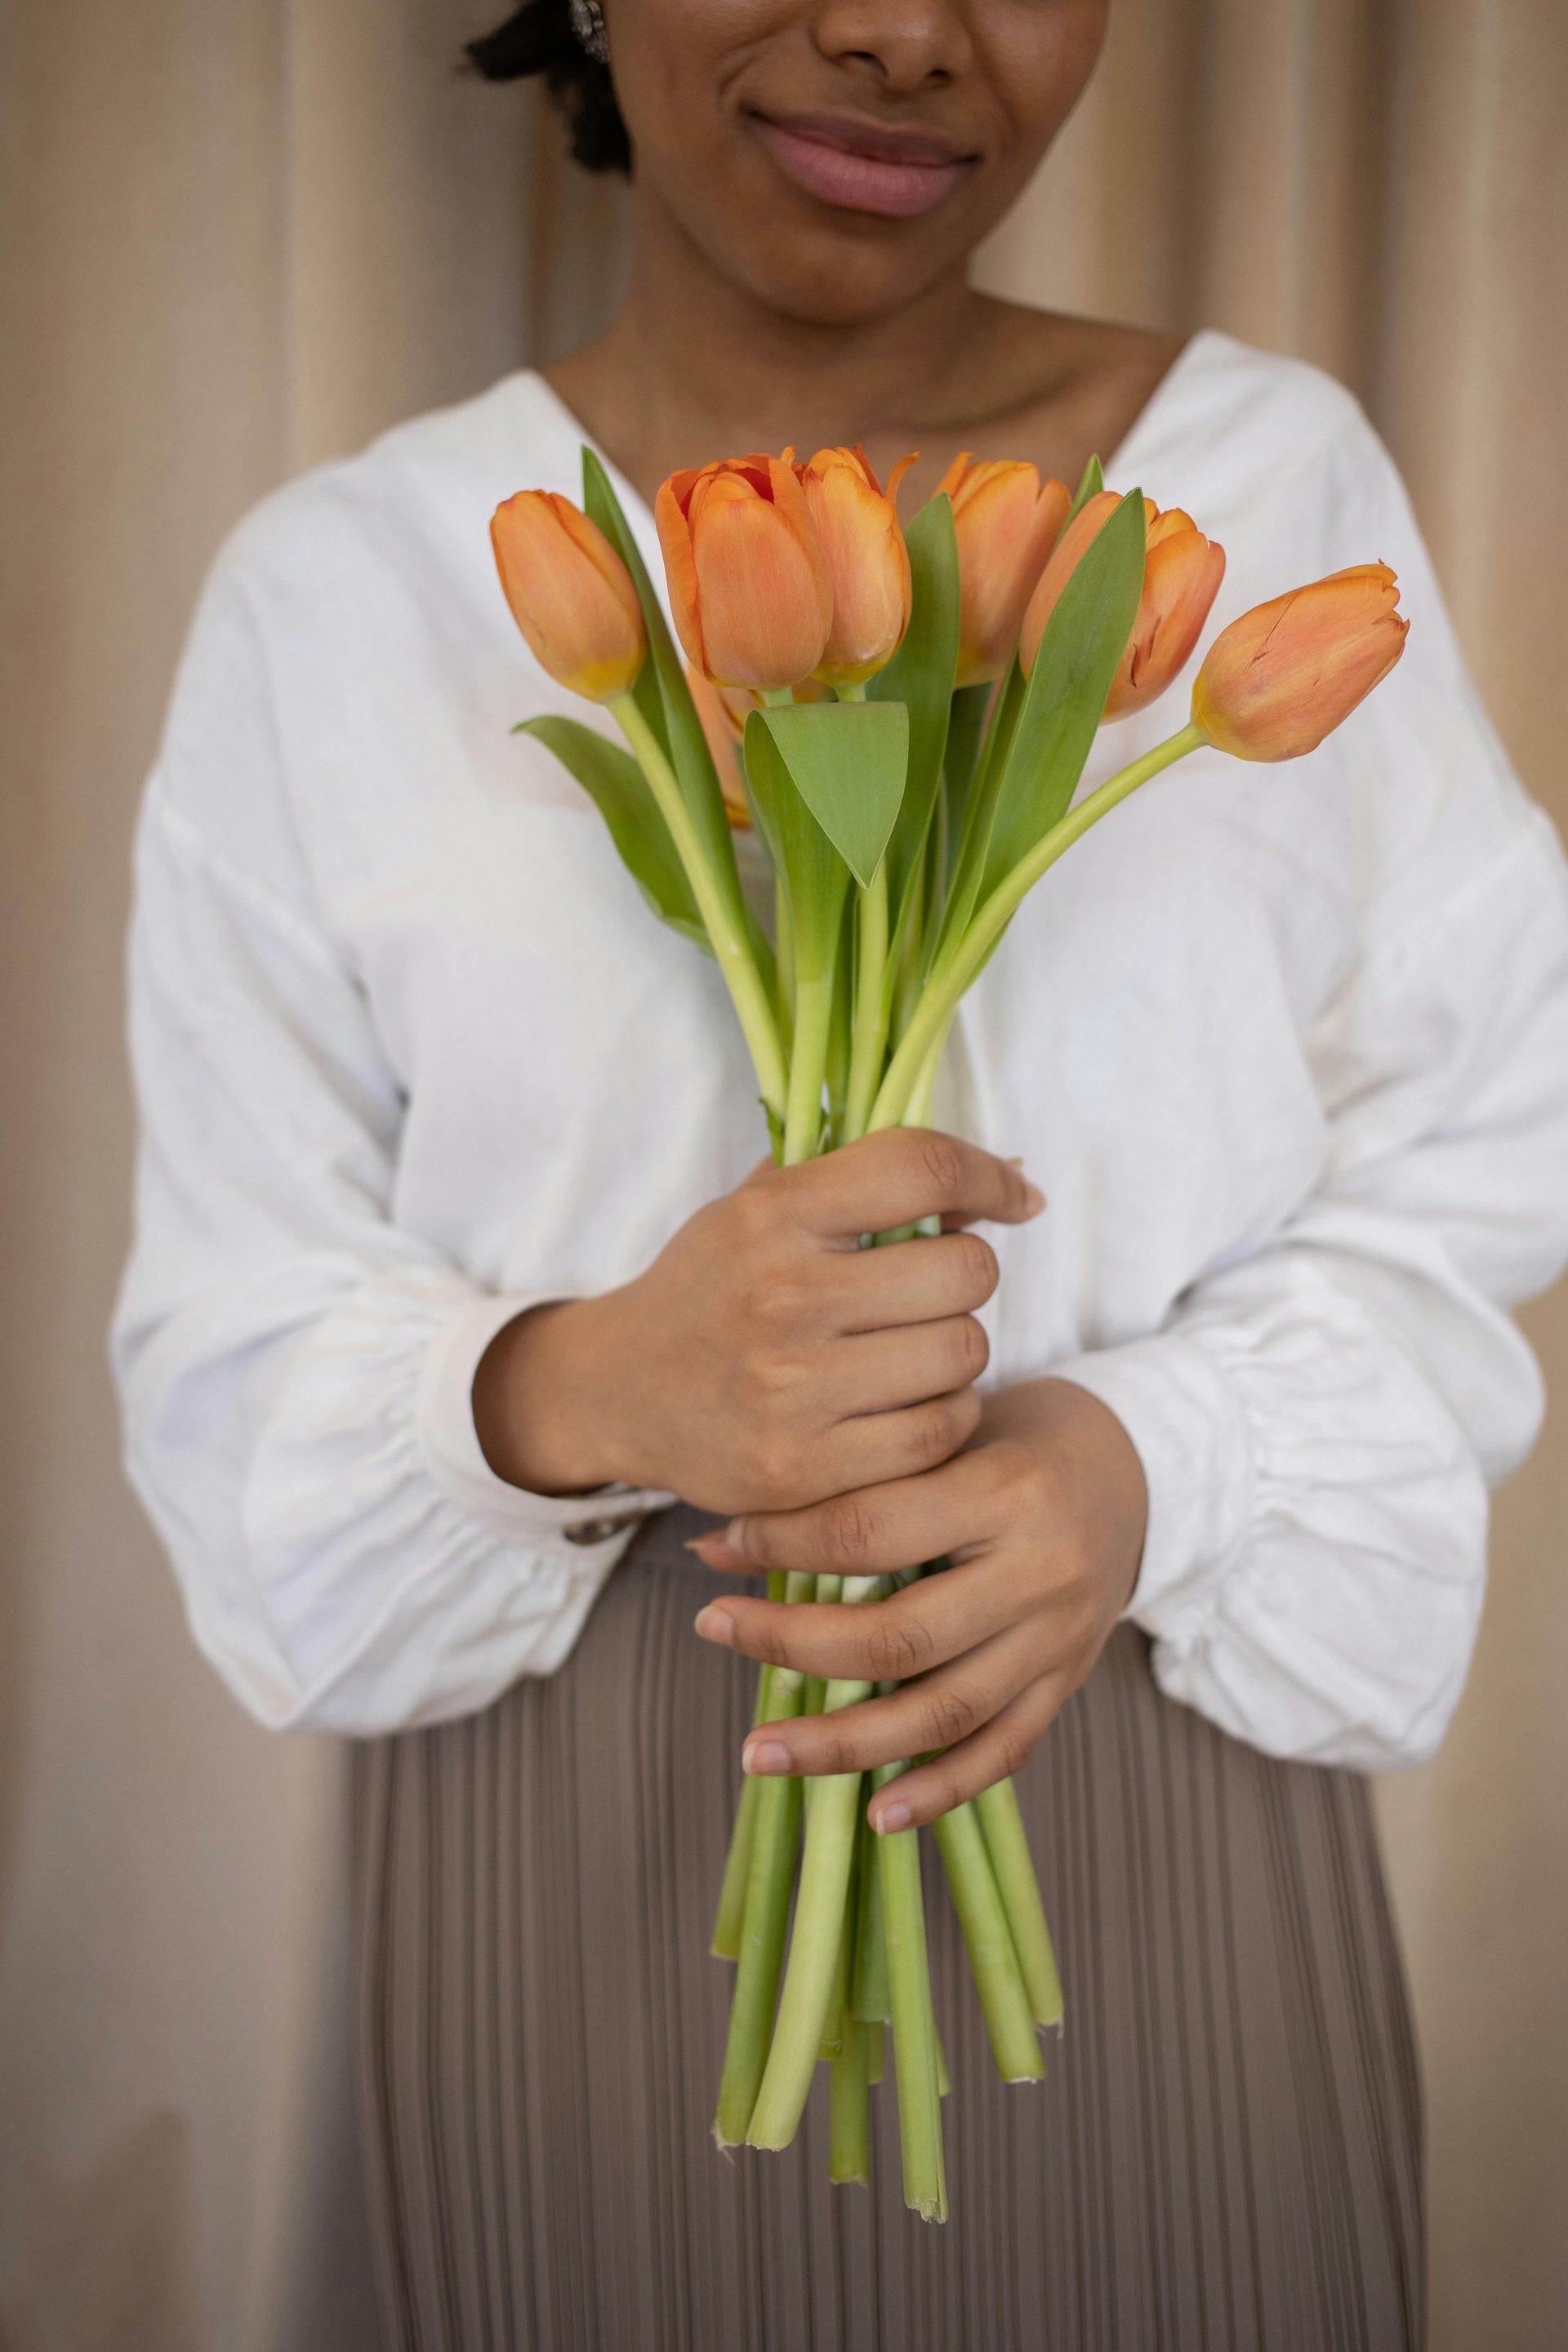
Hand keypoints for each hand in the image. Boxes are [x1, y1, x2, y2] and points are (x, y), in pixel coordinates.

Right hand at [472, 1129, 1042, 1512]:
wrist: (618, 1390)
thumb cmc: (713, 1288)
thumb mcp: (762, 1207)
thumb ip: (863, 1181)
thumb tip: (1001, 1179)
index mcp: (774, 1215)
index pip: (921, 1168)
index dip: (991, 1177)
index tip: (1018, 1199)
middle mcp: (781, 1295)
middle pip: (964, 1272)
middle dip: (963, 1279)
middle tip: (927, 1296)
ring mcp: (789, 1389)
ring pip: (962, 1356)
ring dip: (956, 1355)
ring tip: (913, 1355)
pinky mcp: (798, 1469)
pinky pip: (935, 1435)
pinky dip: (941, 1419)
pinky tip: (908, 1407)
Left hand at [687, 1377, 1147, 1828]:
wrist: (1130, 1468)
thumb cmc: (1012, 1440)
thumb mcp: (945, 1434)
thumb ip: (855, 1484)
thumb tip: (719, 1544)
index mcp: (1005, 1490)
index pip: (871, 1530)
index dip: (783, 1544)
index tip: (721, 1549)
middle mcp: (1039, 1572)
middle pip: (900, 1637)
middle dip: (792, 1646)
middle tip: (713, 1631)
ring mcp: (1057, 1640)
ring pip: (943, 1713)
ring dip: (842, 1745)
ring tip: (758, 1752)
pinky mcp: (1067, 1683)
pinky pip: (1001, 1753)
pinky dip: (937, 1792)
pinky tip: (871, 1815)